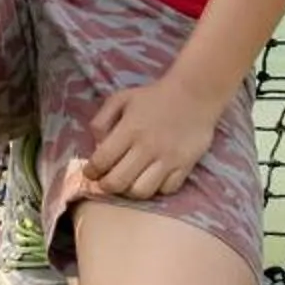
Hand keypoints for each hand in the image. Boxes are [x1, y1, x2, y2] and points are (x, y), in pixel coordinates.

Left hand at [77, 70, 222, 199]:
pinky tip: (152, 178)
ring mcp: (168, 159)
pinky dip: (156, 188)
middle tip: (105, 181)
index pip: (101, 161)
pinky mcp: (185, 166)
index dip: (90, 171)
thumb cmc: (154, 97)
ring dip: (130, 191)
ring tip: (128, 182)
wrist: (194, 92)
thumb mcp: (121, 99)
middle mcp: (147, 147)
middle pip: (118, 182)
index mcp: (130, 129)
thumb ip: (101, 121)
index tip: (90, 172)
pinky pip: (166, 190)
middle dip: (105, 186)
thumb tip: (96, 147)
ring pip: (141, 192)